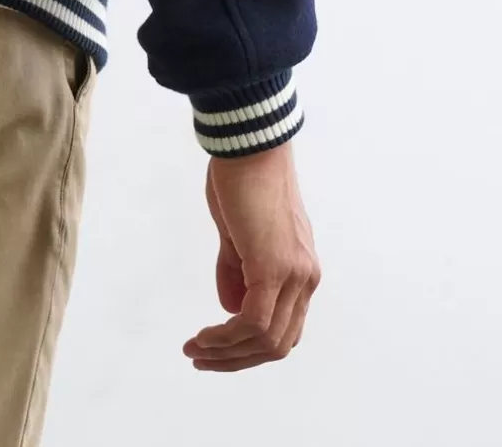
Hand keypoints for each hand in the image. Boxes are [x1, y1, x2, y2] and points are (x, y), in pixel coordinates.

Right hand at [183, 139, 319, 370]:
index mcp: (301, 270)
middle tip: (200, 357)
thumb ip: (237, 270)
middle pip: (278, 343)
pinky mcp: (274, 267)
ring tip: (195, 349)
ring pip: (267, 339)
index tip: (216, 347)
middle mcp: (305, 277)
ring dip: (227, 352)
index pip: (285, 329)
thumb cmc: (242, 178)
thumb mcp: (238, 233)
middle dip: (237, 359)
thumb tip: (230, 309)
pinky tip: (204, 336)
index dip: (251, 348)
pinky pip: (252, 322)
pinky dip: (226, 336)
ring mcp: (294, 274)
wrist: (249, 143)